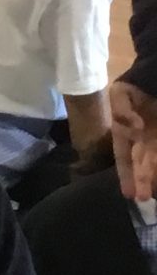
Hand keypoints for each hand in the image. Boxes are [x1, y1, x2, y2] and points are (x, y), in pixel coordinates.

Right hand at [114, 82, 156, 204]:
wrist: (155, 76)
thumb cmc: (136, 85)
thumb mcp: (120, 93)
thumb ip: (122, 110)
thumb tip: (134, 128)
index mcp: (126, 133)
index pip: (124, 157)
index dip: (126, 175)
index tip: (128, 193)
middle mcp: (143, 139)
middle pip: (142, 163)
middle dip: (143, 180)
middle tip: (144, 198)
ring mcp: (156, 137)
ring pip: (154, 159)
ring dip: (153, 175)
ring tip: (154, 192)